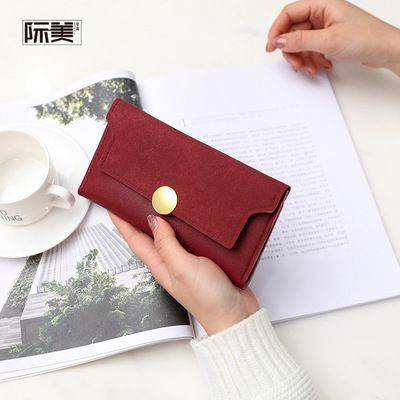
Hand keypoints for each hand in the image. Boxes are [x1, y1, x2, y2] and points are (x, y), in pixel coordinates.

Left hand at [109, 213, 259, 335]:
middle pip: (152, 235)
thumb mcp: (182, 268)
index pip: (136, 240)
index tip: (115, 206)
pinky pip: (193, 237)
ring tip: (162, 203)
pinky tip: (193, 219)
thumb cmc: (208, 300)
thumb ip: (166, 244)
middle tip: (137, 199)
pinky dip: (190, 226)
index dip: (123, 223)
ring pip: (173, 234)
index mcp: (161, 265)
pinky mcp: (205, 257)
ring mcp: (189, 259)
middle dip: (142, 217)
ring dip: (167, 219)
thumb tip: (154, 221)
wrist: (235, 314)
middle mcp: (172, 261)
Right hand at [266, 0, 399, 76]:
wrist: (386, 50)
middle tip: (296, 65)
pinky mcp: (328, 40)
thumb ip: (300, 40)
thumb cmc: (366, 38)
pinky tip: (323, 66)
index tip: (271, 47)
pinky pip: (311, 51)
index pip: (289, 14)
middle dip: (293, 51)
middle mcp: (322, 14)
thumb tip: (278, 41)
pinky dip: (313, 61)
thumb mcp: (328, 40)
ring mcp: (325, 28)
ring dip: (303, 60)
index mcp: (322, 5)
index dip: (277, 30)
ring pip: (301, 44)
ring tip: (312, 69)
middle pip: (293, 32)